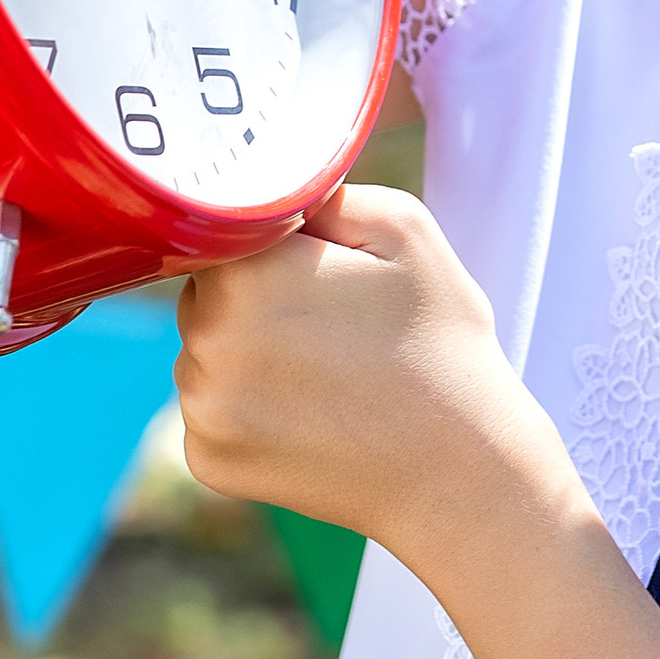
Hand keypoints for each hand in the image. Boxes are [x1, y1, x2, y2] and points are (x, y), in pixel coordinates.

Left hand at [175, 185, 570, 567]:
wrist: (458, 471)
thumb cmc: (439, 343)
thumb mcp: (404, 228)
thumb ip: (322, 188)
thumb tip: (270, 187)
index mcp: (246, 274)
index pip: (220, 226)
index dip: (269, 238)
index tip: (314, 261)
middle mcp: (204, 342)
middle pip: (206, 290)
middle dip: (254, 294)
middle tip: (330, 318)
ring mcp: (201, 408)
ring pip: (204, 351)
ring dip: (246, 351)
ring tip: (326, 371)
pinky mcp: (208, 460)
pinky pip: (211, 410)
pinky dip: (248, 408)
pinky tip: (309, 414)